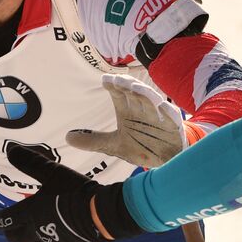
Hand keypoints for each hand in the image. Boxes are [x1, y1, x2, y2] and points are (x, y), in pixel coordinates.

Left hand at [0, 147, 140, 241]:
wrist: (99, 214)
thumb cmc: (73, 191)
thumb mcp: (51, 172)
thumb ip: (30, 162)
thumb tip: (10, 150)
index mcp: (29, 213)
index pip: (5, 219)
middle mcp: (37, 232)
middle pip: (17, 238)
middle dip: (11, 234)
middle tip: (10, 231)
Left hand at [68, 74, 185, 167]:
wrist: (166, 160)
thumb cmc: (142, 147)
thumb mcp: (114, 145)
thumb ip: (93, 140)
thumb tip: (67, 137)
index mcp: (128, 111)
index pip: (119, 94)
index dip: (113, 86)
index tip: (105, 81)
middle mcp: (142, 109)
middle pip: (135, 93)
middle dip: (127, 85)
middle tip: (118, 80)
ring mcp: (158, 116)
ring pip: (152, 101)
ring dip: (144, 94)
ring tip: (135, 88)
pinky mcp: (173, 126)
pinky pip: (171, 117)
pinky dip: (167, 112)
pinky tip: (163, 107)